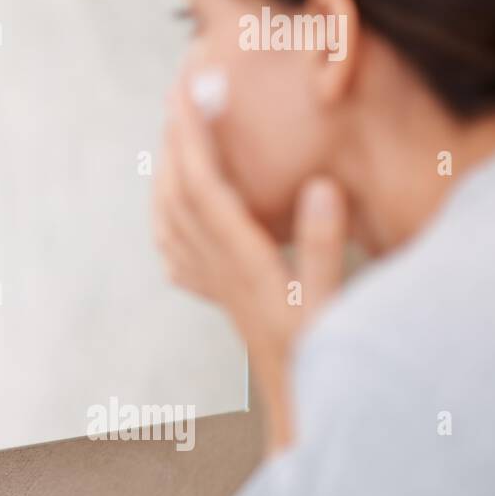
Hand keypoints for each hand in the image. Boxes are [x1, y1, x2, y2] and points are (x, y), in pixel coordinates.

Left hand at [152, 74, 348, 454]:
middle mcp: (214, 268)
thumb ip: (324, 244)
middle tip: (177, 97)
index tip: (184, 95)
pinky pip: (172, 245)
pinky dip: (165, 213)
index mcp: (242, 260)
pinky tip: (169, 205)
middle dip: (174, 142)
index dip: (191, 138)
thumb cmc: (317, 352)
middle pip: (177, 193)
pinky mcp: (213, 293)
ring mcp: (208, 281)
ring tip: (172, 136)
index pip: (205, 187)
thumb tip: (321, 187)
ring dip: (166, 171)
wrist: (298, 400)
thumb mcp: (329, 300)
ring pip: (167, 216)